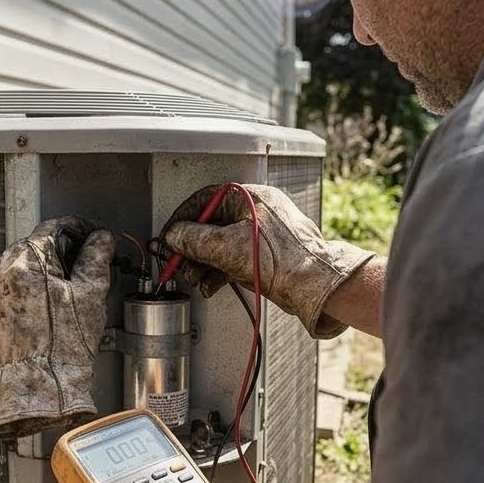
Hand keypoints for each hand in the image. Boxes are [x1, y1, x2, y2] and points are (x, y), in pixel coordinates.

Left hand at [0, 216, 113, 440]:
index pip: (54, 228)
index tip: (87, 238)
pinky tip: (32, 320)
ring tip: (52, 307)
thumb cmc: (61, 351)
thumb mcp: (90, 299)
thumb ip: (95, 260)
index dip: (76, 231)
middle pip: (31, 249)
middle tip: (75, 278)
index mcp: (29, 261)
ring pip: (12, 271)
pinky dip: (14, 300)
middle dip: (54, 258)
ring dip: (32, 279)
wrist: (34, 390)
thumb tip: (99, 240)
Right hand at [162, 184, 374, 338]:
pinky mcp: (265, 254)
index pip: (204, 200)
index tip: (169, 235)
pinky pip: (234, 257)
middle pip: (211, 225)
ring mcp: (261, 233)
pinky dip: (220, 271)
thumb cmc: (283, 260)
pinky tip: (211, 285)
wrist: (313, 284)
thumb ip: (193, 240)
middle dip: (192, 248)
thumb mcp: (226, 248)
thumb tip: (174, 236)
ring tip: (195, 278)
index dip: (182, 219)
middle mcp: (256, 211)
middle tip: (179, 263)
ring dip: (204, 263)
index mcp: (249, 197)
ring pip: (222, 244)